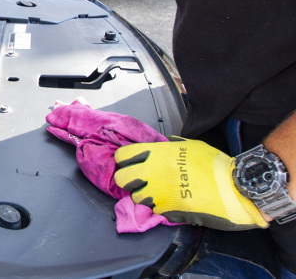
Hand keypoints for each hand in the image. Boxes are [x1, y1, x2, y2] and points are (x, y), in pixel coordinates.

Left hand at [114, 136, 267, 230]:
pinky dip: (158, 208)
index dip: (125, 161)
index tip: (132, 164)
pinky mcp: (165, 210)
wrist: (234, 189)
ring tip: (159, 194)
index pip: (123, 155)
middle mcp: (152, 172)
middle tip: (142, 182)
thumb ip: (170, 146)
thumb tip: (161, 145)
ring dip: (144, 196)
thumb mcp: (190, 146)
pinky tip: (171, 204)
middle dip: (129, 180)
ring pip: (135, 197)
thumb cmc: (215, 165)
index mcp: (157, 153)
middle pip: (122, 178)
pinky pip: (152, 210)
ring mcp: (157, 192)